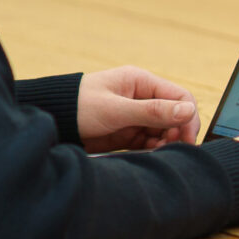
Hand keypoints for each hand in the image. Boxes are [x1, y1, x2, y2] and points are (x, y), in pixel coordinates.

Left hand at [78, 67, 199, 150]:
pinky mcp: (126, 133)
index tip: (186, 138)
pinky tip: (150, 155)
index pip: (179, 97)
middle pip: (174, 115)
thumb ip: (152, 111)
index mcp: (141, 82)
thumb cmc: (78, 106)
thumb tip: (188, 111)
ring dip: (165, 142)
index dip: (187, 117)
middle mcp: (141, 97)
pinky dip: (153, 149)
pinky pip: (149, 141)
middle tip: (171, 149)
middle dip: (177, 132)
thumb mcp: (115, 109)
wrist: (50, 120)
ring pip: (163, 130)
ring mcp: (134, 116)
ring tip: (157, 153)